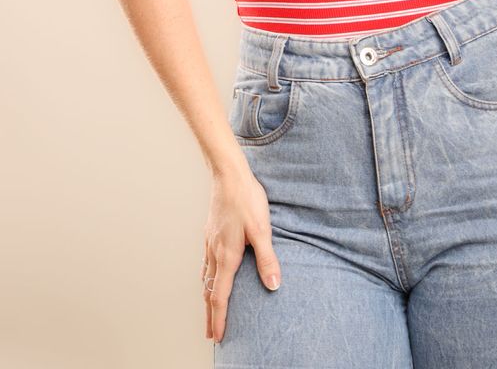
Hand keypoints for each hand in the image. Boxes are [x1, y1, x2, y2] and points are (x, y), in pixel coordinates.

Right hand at [202, 168, 281, 342]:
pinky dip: (206, 278)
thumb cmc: (247, 199)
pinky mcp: (210, 232)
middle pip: (209, 291)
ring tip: (209, 309)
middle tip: (210, 333)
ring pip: (205, 277)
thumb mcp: (262, 229)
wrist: (228, 176)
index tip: (218, 336)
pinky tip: (210, 274)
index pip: (220, 296)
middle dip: (209, 315)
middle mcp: (215, 252)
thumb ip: (267, 258)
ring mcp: (209, 242)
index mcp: (227, 256)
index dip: (219, 318)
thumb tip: (274, 284)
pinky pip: (205, 262)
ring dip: (206, 297)